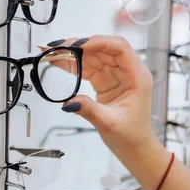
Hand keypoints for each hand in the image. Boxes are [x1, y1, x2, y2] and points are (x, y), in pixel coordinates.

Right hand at [46, 35, 161, 161]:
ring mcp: (115, 74)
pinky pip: (88, 66)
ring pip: (93, 55)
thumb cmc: (131, 135)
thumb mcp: (110, 123)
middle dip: (79, 45)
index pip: (119, 48)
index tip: (78, 45)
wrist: (134, 148)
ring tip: (51, 53)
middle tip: (57, 48)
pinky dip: (73, 64)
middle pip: (103, 48)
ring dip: (72, 53)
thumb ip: (89, 110)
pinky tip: (58, 61)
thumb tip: (69, 102)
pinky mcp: (104, 80)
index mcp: (137, 76)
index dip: (98, 42)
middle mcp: (127, 71)